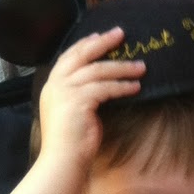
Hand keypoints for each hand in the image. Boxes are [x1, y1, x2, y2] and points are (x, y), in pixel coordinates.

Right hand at [37, 27, 143, 172]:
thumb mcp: (70, 110)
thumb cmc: (69, 140)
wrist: (62, 160)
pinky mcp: (79, 101)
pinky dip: (123, 86)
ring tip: (141, 66)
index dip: (86, 44)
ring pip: (98, 70)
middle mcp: (56, 84)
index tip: (101, 35)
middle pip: (82, 54)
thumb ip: (78, 93)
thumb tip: (100, 81)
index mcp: (51, 85)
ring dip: (122, 67)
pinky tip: (136, 86)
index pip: (69, 56)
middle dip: (103, 42)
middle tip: (121, 34)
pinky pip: (106, 88)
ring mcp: (65, 91)